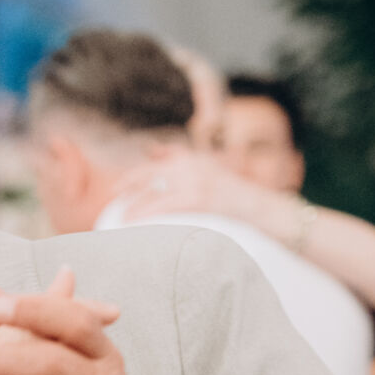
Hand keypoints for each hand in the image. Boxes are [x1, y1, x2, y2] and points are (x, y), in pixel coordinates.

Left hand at [120, 149, 254, 223]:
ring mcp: (195, 181)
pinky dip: (148, 213)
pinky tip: (136, 223)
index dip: (137, 173)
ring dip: (136, 206)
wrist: (259, 207)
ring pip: (156, 192)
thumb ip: (180, 160)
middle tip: (114, 195)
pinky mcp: (199, 198)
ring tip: (122, 218)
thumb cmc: (233, 195)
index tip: (119, 186)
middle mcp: (192, 166)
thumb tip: (151, 150)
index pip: (159, 158)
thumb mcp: (208, 171)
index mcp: (193, 158)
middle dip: (129, 183)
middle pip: (152, 172)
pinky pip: (166, 205)